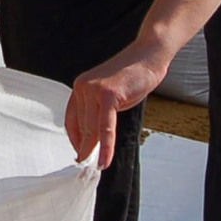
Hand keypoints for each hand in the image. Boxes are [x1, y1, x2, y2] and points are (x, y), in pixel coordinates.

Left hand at [65, 43, 170, 168]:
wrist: (149, 55)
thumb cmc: (132, 77)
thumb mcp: (110, 97)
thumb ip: (98, 113)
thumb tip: (90, 140)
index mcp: (80, 87)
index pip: (72, 120)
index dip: (75, 140)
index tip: (79, 154)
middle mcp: (82, 87)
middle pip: (82, 126)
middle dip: (87, 146)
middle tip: (90, 163)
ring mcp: (94, 90)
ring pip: (91, 129)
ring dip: (94, 150)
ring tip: (98, 165)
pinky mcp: (107, 95)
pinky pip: (104, 128)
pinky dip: (105, 146)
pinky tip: (104, 161)